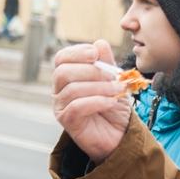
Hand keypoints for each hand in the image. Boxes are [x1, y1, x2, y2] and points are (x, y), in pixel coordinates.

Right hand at [52, 40, 132, 163]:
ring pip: (72, 89)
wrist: (120, 135)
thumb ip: (106, 63)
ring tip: (117, 91)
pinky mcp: (67, 121)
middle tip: (112, 77)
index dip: (76, 53)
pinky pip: (76, 107)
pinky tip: (110, 103)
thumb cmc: (114, 107)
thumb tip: (99, 43)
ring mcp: (61, 106)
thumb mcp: (113, 80)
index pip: (61, 58)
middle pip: (63, 72)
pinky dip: (97, 102)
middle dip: (91, 71)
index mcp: (68, 77)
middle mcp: (59, 90)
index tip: (95, 54)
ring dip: (99, 87)